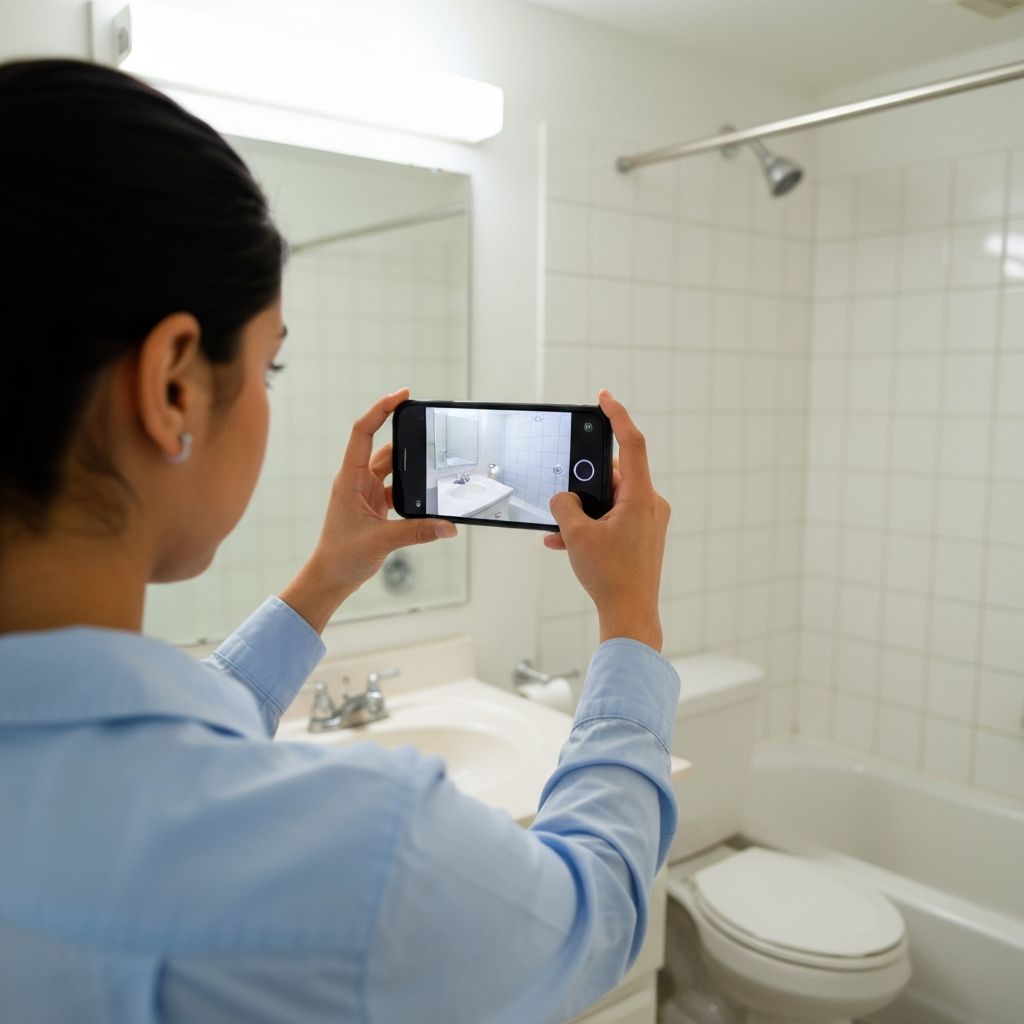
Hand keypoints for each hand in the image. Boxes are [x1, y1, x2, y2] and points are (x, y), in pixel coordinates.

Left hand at [279, 388, 456, 631]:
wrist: (330, 577)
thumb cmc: (342, 556)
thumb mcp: (382, 541)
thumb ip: (418, 531)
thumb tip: (449, 526)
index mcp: (350, 478)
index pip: (364, 432)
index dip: (382, 409)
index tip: (402, 395)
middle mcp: (357, 479)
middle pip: (384, 446)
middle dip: (407, 436)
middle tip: (431, 426)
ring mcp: (367, 491)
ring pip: (394, 467)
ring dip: (412, 464)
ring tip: (436, 459)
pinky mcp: (376, 505)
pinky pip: (398, 487)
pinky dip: (413, 487)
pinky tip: (430, 491)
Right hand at [544, 390, 669, 650]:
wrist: (630, 615)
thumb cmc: (611, 576)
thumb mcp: (576, 535)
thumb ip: (565, 506)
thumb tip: (564, 499)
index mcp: (641, 496)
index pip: (632, 443)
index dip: (617, 416)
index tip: (604, 398)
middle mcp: (650, 504)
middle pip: (613, 475)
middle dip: (583, 484)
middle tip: (563, 491)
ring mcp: (648, 521)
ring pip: (608, 500)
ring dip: (582, 511)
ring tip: (559, 529)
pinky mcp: (641, 536)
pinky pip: (612, 518)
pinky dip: (590, 525)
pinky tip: (565, 542)